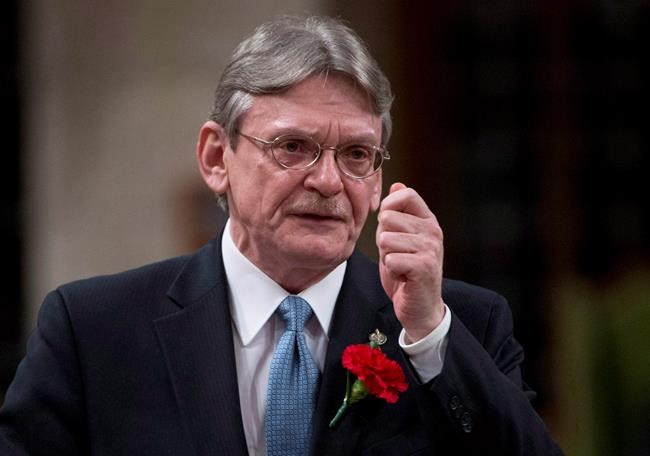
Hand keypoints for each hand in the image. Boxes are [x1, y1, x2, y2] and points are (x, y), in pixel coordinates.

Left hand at [376, 183, 444, 341]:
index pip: (406, 194)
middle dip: (383, 238)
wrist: (420, 307)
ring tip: (400, 265)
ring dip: (386, 256)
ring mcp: (430, 248)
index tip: (386, 224)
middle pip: (389, 218)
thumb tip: (396, 184)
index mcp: (427, 220)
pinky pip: (390, 259)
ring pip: (386, 239)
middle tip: (397, 254)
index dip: (388, 206)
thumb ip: (398, 213)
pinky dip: (390, 270)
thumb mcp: (400, 238)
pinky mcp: (424, 266)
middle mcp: (432, 231)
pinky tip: (402, 276)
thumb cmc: (406, 272)